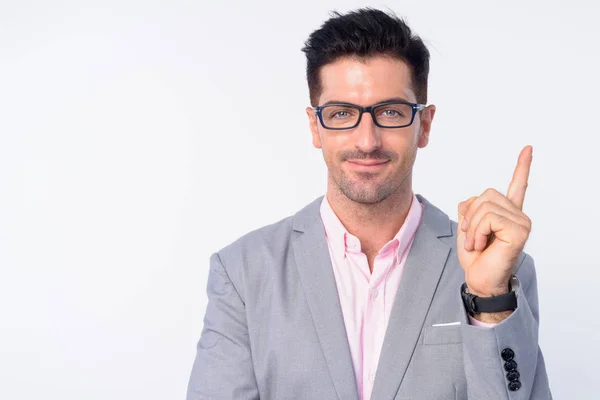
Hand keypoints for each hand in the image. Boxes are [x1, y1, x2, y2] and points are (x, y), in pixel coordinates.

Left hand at [457, 146, 532, 297]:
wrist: (479, 279)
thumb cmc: (475, 257)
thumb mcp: (467, 227)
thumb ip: (469, 210)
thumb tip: (470, 201)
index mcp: (507, 212)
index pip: (517, 185)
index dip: (522, 166)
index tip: (527, 148)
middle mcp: (518, 214)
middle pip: (486, 194)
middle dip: (470, 215)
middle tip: (471, 236)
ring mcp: (521, 222)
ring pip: (485, 206)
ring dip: (472, 226)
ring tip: (476, 243)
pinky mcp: (520, 231)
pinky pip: (489, 218)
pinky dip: (477, 232)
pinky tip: (481, 245)